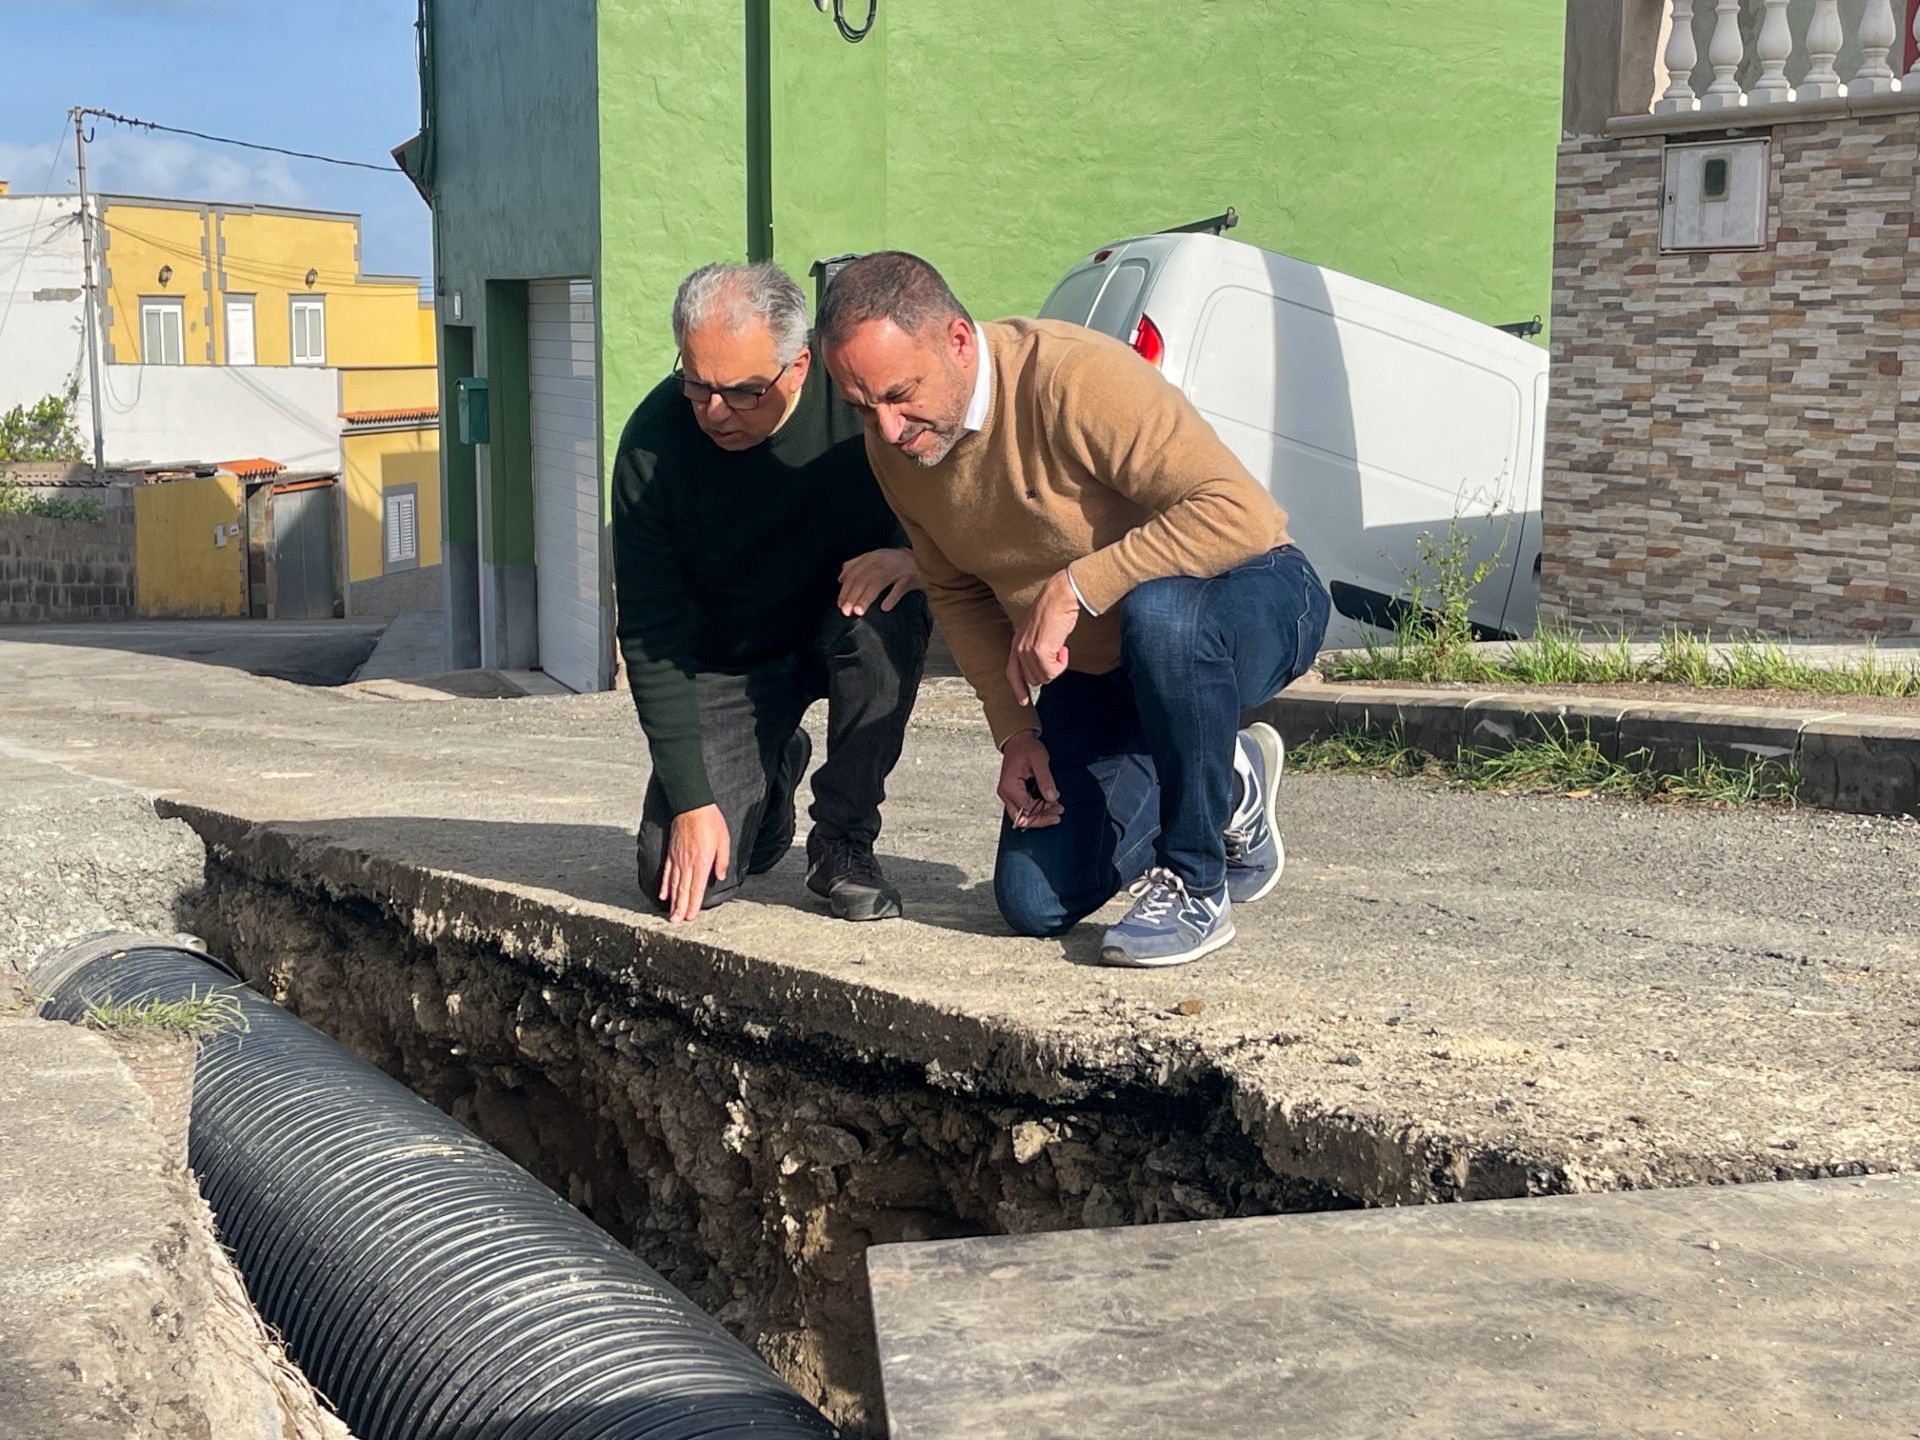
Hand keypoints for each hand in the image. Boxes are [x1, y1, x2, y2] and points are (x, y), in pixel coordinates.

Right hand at [659, 805, 729, 921]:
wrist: (692, 806)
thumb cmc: (711, 822)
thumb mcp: (724, 840)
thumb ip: (722, 861)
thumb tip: (720, 876)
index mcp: (702, 861)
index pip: (697, 888)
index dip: (694, 904)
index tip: (690, 917)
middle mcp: (688, 863)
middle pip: (683, 890)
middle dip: (680, 908)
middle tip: (676, 922)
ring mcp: (677, 859)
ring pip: (674, 884)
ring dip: (672, 901)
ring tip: (670, 915)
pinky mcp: (671, 853)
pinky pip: (667, 872)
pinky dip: (665, 885)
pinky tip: (663, 895)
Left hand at [838, 547, 922, 616]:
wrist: (922, 558)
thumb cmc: (894, 563)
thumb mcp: (875, 559)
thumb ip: (856, 565)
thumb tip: (840, 579)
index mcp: (873, 557)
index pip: (855, 574)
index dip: (846, 590)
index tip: (840, 605)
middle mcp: (884, 561)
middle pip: (864, 579)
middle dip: (853, 596)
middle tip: (846, 612)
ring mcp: (898, 569)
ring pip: (878, 583)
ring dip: (867, 598)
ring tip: (859, 612)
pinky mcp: (911, 578)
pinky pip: (900, 588)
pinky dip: (892, 597)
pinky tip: (884, 608)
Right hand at [996, 730, 1062, 829]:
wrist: (1018, 741)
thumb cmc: (1026, 748)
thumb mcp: (1039, 760)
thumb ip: (1045, 780)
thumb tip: (1052, 797)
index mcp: (1010, 786)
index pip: (1026, 809)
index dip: (1043, 810)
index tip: (1057, 806)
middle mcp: (1005, 793)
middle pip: (1021, 818)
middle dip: (1040, 820)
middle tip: (1057, 815)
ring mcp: (1007, 794)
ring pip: (1021, 816)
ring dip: (1039, 816)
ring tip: (1056, 810)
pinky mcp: (1012, 794)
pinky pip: (1022, 808)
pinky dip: (1035, 810)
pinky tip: (1047, 805)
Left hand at [1007, 568, 1080, 705]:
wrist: (1061, 596)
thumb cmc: (1054, 609)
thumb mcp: (1038, 630)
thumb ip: (1035, 646)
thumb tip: (1044, 663)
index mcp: (1016, 643)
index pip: (1012, 672)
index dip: (1018, 689)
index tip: (1024, 702)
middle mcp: (1018, 648)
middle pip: (1033, 679)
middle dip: (1048, 672)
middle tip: (1058, 654)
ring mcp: (1027, 650)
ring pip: (1044, 677)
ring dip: (1056, 667)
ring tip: (1061, 648)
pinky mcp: (1040, 651)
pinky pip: (1052, 672)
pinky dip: (1061, 664)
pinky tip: (1064, 648)